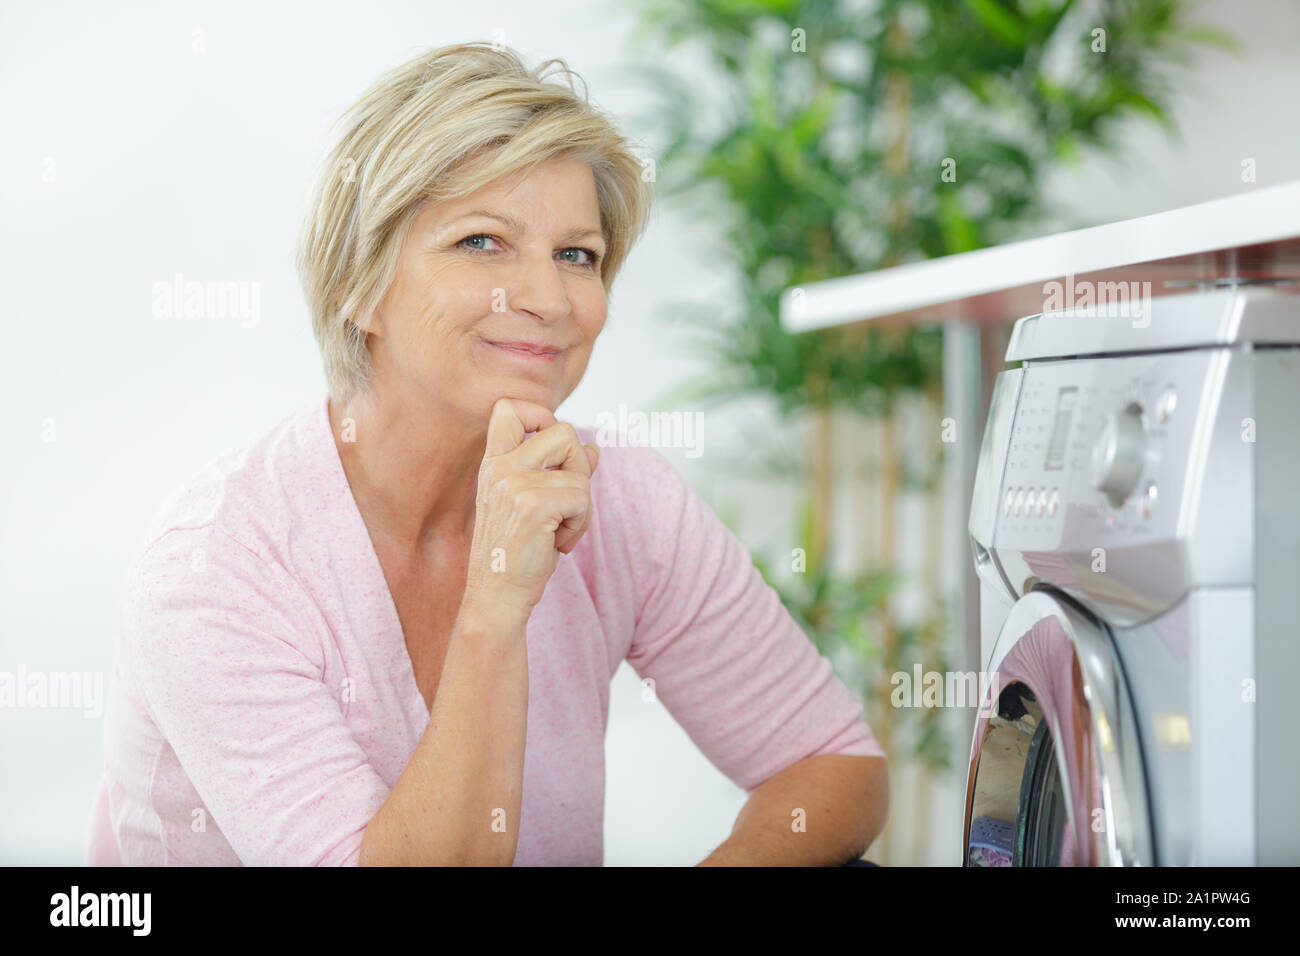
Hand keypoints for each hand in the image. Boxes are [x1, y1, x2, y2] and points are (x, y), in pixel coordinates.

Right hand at [458, 398, 598, 629]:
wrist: (497, 597)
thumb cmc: (517, 555)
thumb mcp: (536, 507)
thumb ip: (561, 473)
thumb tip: (594, 449)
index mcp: (493, 464)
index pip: (509, 407)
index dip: (541, 415)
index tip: (552, 451)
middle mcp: (499, 467)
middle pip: (562, 430)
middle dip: (578, 466)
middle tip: (566, 501)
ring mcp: (513, 483)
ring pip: (579, 470)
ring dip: (581, 503)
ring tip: (558, 530)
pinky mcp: (533, 504)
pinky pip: (582, 497)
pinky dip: (580, 524)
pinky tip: (559, 543)